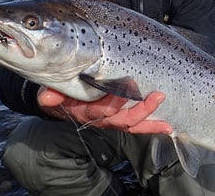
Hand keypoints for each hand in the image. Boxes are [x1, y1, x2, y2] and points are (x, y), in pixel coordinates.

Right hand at [37, 87, 172, 134]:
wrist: (58, 102)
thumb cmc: (57, 94)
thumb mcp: (51, 94)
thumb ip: (50, 95)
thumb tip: (47, 97)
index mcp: (86, 112)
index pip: (102, 110)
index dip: (114, 102)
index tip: (125, 87)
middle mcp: (101, 119)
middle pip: (123, 119)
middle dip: (141, 110)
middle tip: (156, 96)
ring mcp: (111, 120)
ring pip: (133, 124)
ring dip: (150, 119)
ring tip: (166, 117)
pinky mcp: (118, 119)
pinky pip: (136, 126)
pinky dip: (152, 126)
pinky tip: (167, 126)